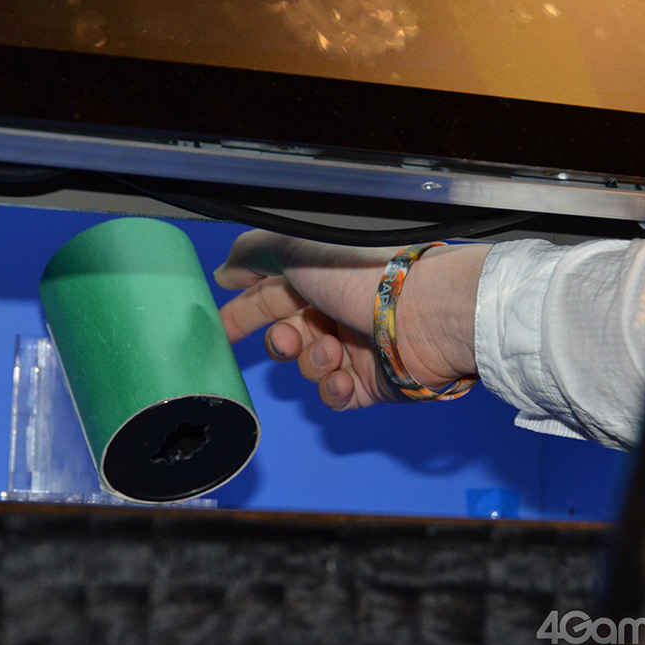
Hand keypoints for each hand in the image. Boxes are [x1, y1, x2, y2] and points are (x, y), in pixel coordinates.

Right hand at [214, 230, 489, 410]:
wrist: (424, 311)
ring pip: (309, 368)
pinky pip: (337, 396)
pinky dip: (334, 391)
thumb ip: (253, 254)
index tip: (220, 332)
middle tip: (289, 340)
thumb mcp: (297, 248)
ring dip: (312, 363)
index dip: (242, 314)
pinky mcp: (374, 382)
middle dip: (280, 343)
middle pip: (286, 337)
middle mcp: (336, 311)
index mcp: (318, 279)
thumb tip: (223, 273)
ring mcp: (356, 348)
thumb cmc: (363, 274)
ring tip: (334, 353)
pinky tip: (344, 381)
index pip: (268, 298)